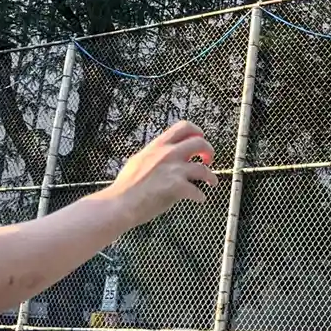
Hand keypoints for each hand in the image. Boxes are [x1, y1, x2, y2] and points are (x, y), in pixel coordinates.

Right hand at [102, 120, 218, 225]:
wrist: (118, 204)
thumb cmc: (125, 187)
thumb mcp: (138, 161)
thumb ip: (153, 156)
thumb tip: (161, 156)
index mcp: (158, 146)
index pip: (184, 127)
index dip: (197, 132)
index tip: (200, 140)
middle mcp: (167, 154)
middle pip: (200, 142)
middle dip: (209, 150)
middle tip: (208, 160)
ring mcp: (172, 170)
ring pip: (203, 168)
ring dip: (211, 176)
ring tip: (212, 182)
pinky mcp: (175, 187)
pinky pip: (197, 191)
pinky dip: (201, 196)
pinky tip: (200, 199)